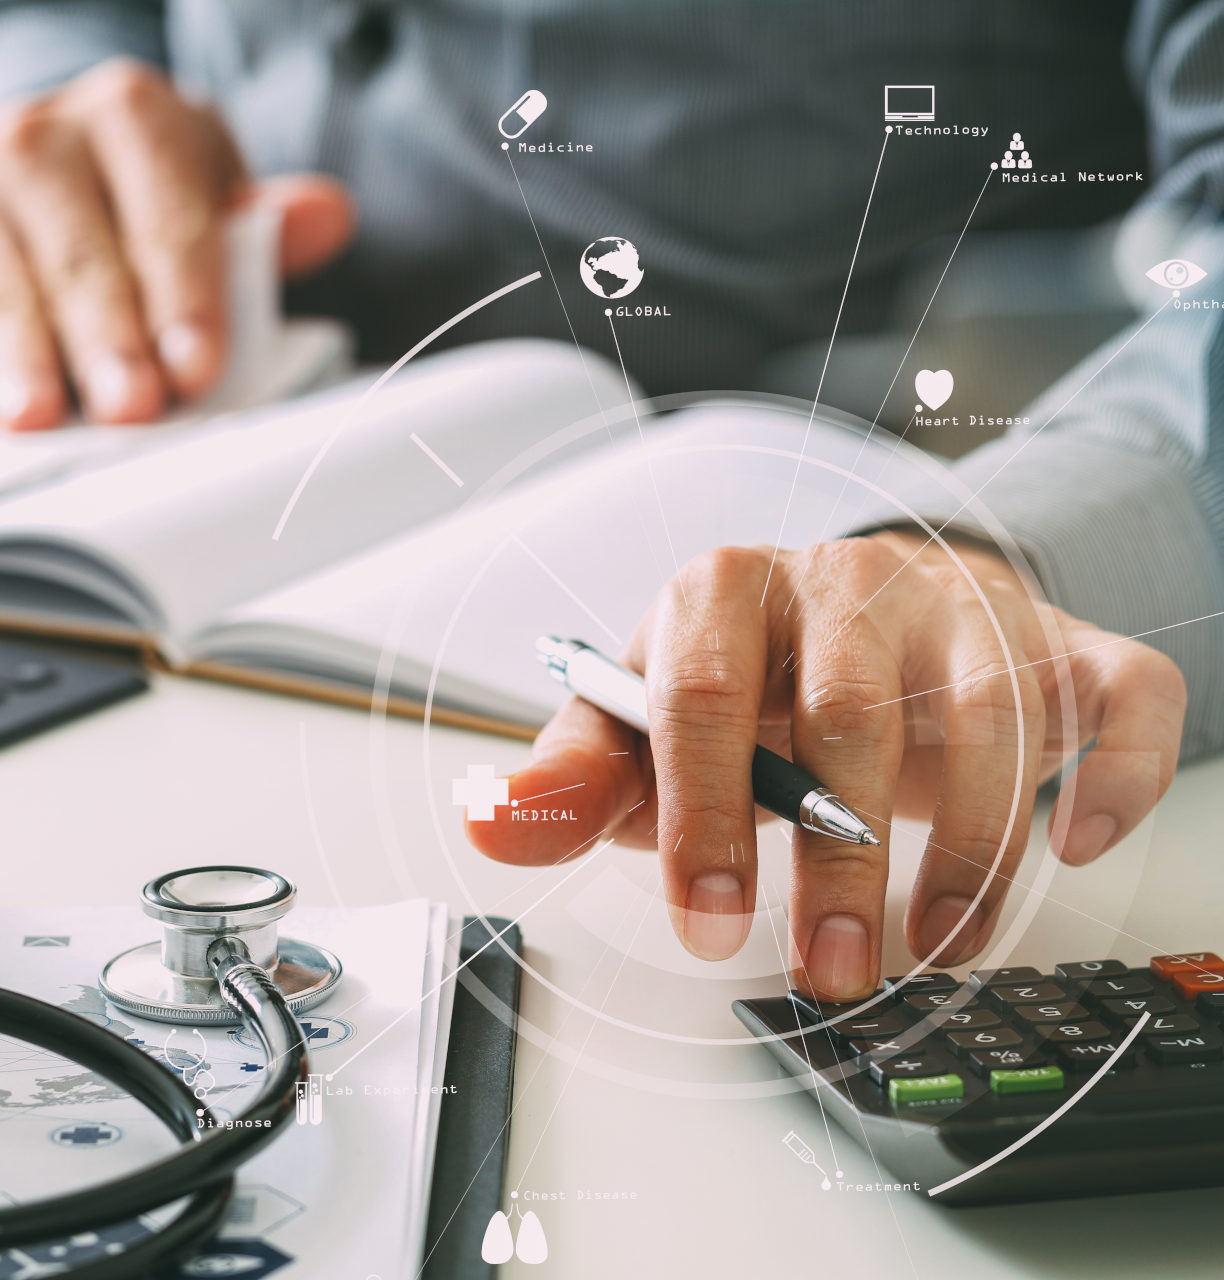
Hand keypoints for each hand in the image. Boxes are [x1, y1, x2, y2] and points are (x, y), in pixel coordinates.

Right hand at [0, 58, 354, 429]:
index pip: (168, 217)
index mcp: (134, 117)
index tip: (198, 365)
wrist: (59, 172)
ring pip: (6, 287)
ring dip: (25, 358)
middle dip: (110, 340)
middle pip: (84, 257)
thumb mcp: (216, 200)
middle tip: (132, 407)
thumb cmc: (153, 204)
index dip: (185, 296)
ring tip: (39, 416)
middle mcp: (45, 139)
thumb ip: (264, 227)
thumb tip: (325, 216)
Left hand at [467, 532, 1186, 998]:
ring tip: (936, 946)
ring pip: (990, 713)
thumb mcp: (642, 722)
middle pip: (848, 713)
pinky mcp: (1056, 645)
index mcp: (725, 594)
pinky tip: (1073, 846)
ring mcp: (959, 609)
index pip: (700, 697)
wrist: (856, 611)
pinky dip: (1115, 771)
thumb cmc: (742, 679)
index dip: (701, 819)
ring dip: (972, 849)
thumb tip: (487, 823)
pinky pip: (1121, 690)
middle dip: (841, 858)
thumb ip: (575, 778)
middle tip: (831, 967)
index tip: (708, 928)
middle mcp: (845, 585)